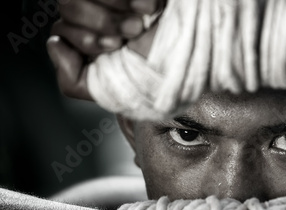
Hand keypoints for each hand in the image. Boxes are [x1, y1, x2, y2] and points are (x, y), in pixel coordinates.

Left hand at [47, 0, 164, 99]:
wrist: (199, 57)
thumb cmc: (163, 75)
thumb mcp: (115, 93)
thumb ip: (74, 81)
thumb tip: (54, 45)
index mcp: (94, 41)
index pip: (61, 29)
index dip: (84, 38)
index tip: (115, 47)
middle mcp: (101, 16)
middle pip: (67, 4)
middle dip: (101, 22)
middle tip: (132, 33)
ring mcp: (116, 2)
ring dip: (115, 8)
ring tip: (143, 19)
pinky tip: (151, 6)